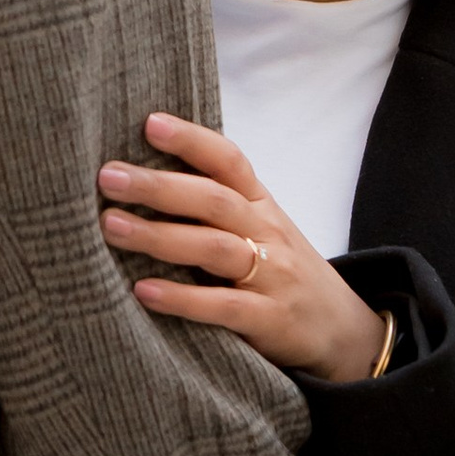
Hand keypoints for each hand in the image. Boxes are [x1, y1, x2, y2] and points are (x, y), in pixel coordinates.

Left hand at [100, 116, 385, 385]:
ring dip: (160, 236)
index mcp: (261, 204)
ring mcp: (273, 276)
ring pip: (215, 248)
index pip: (229, 161)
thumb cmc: (283, 273)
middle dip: (158, 185)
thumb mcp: (261, 231)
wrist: (345, 333)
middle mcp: (268, 233)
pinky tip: (143, 291)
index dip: (192, 139)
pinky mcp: (271, 321)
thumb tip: (141, 180)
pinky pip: (224, 307)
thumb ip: (215, 208)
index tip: (149, 123)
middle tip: (108, 177)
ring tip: (112, 226)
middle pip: (213, 199)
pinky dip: (183, 299)